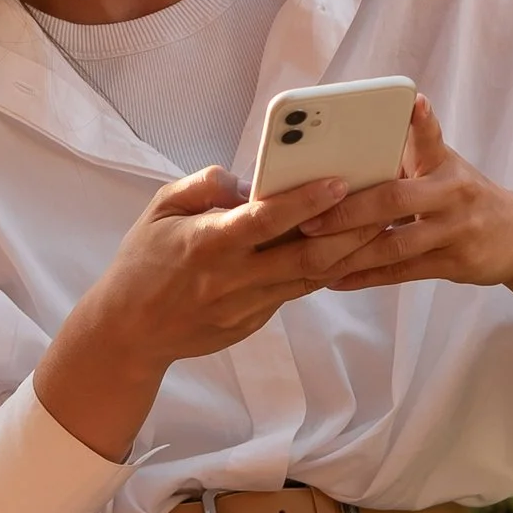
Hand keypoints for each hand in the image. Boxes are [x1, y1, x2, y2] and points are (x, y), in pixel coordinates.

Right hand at [36, 164, 403, 462]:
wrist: (128, 332)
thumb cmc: (142, 261)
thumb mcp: (159, 210)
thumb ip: (202, 186)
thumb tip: (246, 180)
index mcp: (207, 244)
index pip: (264, 222)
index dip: (304, 202)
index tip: (339, 181)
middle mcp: (233, 279)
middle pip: (305, 257)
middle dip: (350, 230)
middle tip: (384, 201)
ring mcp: (246, 306)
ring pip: (311, 279)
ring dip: (350, 252)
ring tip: (382, 223)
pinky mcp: (254, 322)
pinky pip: (297, 292)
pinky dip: (326, 270)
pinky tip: (350, 249)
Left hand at [301, 100, 512, 363]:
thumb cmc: (462, 197)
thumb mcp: (444, 168)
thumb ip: (405, 159)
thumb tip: (342, 154)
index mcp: (443, 162)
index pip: (431, 136)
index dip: (422, 121)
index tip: (414, 103)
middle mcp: (453, 192)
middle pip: (394, 199)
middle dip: (347, 212)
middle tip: (308, 220)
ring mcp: (456, 230)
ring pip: (395, 244)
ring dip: (349, 252)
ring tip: (311, 256)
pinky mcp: (457, 263)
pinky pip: (402, 272)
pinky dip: (366, 277)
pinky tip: (336, 280)